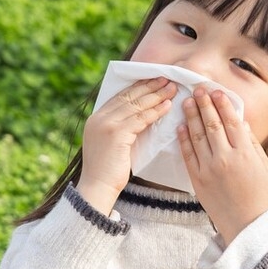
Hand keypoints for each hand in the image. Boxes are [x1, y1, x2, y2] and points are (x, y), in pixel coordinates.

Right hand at [76, 76, 176, 215]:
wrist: (97, 188)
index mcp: (96, 118)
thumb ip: (120, 129)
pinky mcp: (116, 133)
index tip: (154, 81)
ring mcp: (106, 124)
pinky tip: (167, 106)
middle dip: (149, 86)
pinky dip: (155, 111)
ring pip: (136, 105)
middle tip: (166, 79)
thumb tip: (140, 118)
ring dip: (156, 95)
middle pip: (128, 97)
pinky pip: (140, 118)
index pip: (120, 97)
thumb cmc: (107, 171)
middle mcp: (99, 118)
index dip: (138, 87)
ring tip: (171, 89)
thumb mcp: (111, 144)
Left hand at [178, 86, 267, 242]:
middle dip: (204, 104)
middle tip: (198, 89)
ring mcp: (210, 168)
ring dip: (192, 116)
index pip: (231, 121)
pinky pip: (188, 154)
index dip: (223, 104)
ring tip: (187, 102)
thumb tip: (241, 122)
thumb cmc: (259, 194)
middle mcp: (226, 157)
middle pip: (212, 124)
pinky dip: (184, 139)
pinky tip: (181, 126)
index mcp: (245, 153)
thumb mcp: (264, 165)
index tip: (217, 91)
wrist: (245, 223)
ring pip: (198, 136)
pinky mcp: (197, 179)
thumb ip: (251, 143)